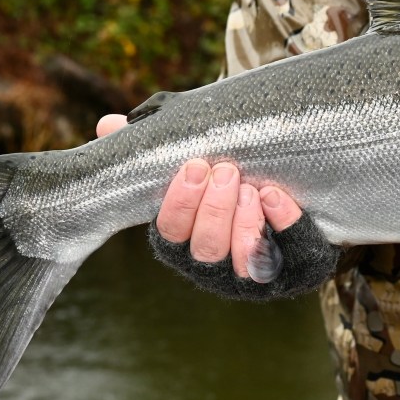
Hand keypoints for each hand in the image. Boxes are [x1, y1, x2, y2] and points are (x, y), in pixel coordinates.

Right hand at [96, 113, 302, 280]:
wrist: (288, 194)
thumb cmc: (225, 180)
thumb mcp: (192, 163)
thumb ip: (152, 148)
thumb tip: (108, 124)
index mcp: (182, 242)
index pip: (170, 233)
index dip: (180, 204)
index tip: (193, 167)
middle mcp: (213, 267)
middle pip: (207, 248)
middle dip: (214, 209)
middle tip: (227, 171)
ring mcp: (252, 274)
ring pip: (243, 262)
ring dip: (245, 224)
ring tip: (250, 187)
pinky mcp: (292, 271)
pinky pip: (292, 257)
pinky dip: (287, 227)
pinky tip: (277, 197)